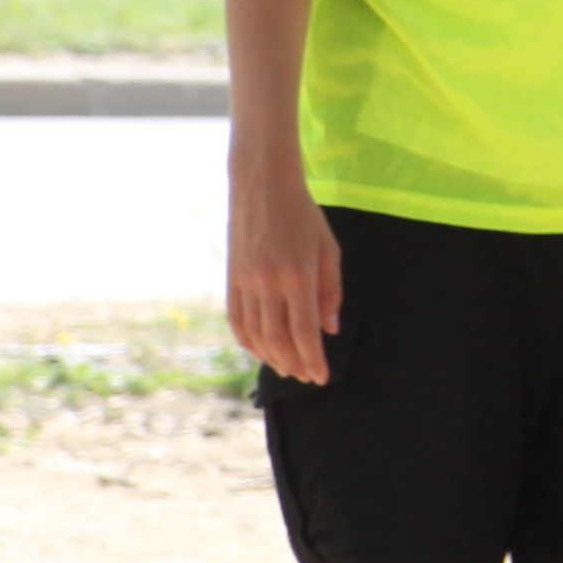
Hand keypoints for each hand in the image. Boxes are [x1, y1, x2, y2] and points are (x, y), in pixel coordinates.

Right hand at [229, 170, 341, 384]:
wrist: (262, 185)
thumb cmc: (303, 215)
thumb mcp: (328, 248)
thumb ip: (331, 291)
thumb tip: (330, 330)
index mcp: (297, 276)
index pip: (304, 332)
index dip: (312, 359)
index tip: (322, 377)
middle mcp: (267, 284)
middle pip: (278, 339)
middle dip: (294, 364)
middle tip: (307, 376)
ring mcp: (245, 282)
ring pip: (256, 334)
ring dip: (271, 357)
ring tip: (287, 368)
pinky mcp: (231, 277)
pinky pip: (237, 319)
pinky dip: (247, 340)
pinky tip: (260, 350)